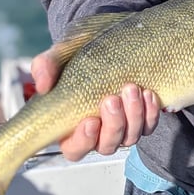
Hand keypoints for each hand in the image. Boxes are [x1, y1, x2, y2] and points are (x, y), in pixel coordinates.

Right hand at [30, 49, 160, 161]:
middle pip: (107, 145)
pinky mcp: (141, 119)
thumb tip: (43, 85)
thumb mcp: (58, 56)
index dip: (83, 141)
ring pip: (130, 138)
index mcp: (72, 127)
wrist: (105, 44)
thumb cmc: (76, 57)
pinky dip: (150, 113)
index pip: (75, 149)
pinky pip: (149, 126)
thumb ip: (45, 67)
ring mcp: (121, 128)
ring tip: (132, 90)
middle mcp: (98, 134)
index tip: (90, 120)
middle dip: (113, 125)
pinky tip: (148, 93)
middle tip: (112, 99)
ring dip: (134, 116)